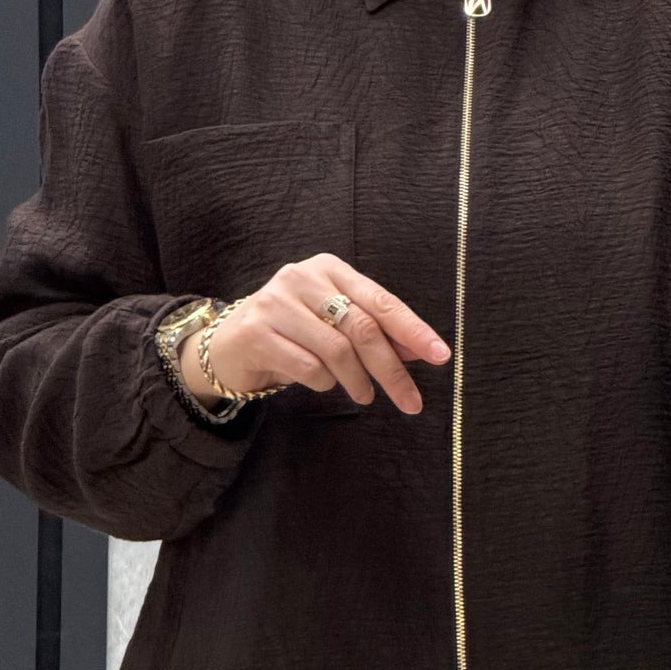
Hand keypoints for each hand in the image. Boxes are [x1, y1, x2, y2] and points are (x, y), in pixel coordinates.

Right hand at [180, 255, 450, 413]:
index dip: (413, 330)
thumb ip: (376, 331)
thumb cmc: (294, 332)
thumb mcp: (336, 324)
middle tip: (411, 401)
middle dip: (392, 369)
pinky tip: (322, 382)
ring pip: (337, 350)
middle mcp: (301, 278)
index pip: (381, 301)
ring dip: (358, 381)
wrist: (229, 344)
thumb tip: (421, 349)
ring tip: (364, 394)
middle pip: (362, 328)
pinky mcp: (255, 332)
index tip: (441, 356)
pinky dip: (324, 383)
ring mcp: (275, 303)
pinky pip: (308, 368)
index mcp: (329, 268)